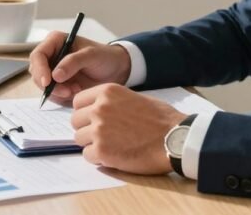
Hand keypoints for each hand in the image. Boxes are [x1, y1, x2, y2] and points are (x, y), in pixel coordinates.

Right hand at [28, 32, 131, 103]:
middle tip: (68, 91)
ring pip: (43, 86)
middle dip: (50, 85)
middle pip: (36, 73)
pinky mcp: (58, 85)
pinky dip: (62, 97)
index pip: (38, 55)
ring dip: (58, 92)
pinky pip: (52, 95)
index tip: (47, 82)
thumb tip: (55, 75)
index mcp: (55, 42)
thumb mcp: (91, 55)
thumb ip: (73, 62)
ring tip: (77, 89)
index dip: (39, 69)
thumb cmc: (104, 57)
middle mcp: (51, 56)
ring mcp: (53, 71)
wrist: (115, 70)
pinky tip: (77, 91)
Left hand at [70, 83, 186, 174]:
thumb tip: (97, 110)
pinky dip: (98, 158)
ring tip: (111, 146)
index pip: (78, 101)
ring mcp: (99, 130)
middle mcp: (99, 108)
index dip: (85, 112)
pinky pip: (88, 156)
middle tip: (103, 135)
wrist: (175, 138)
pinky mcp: (102, 151)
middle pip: (75, 121)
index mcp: (107, 92)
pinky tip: (114, 155)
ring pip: (79, 139)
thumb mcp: (134, 97)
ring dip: (92, 144)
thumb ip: (112, 102)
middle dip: (86, 129)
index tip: (93, 119)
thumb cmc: (161, 119)